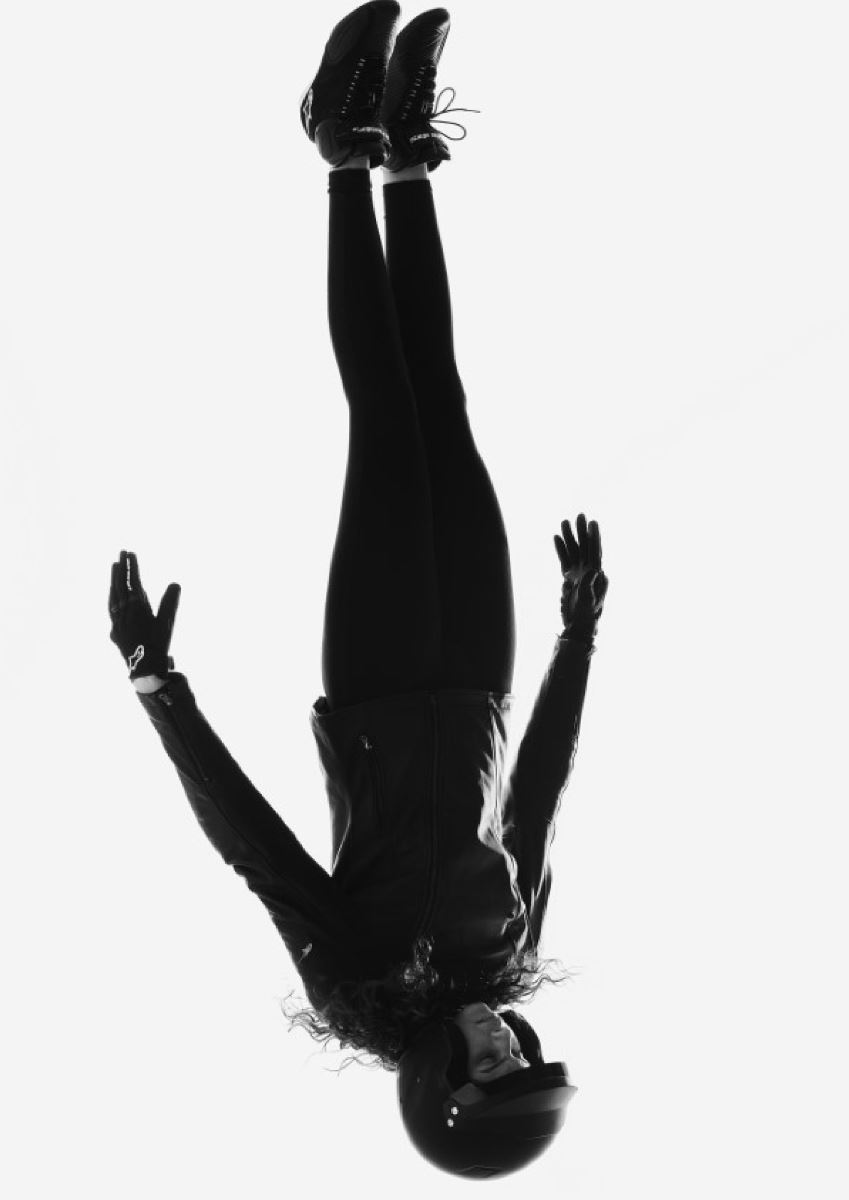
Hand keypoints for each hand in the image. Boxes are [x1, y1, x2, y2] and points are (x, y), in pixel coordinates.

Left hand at [108, 550, 180, 679]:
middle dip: (121, 568)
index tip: (130, 553)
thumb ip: (170, 602)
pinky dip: (112, 598)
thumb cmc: (159, 645)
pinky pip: (111, 609)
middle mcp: (124, 612)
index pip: (132, 582)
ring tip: (114, 567)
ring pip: (113, 596)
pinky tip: (113, 597)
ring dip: (114, 581)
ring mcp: (117, 621)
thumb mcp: (167, 623)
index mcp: (137, 607)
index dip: (131, 567)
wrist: (144, 669)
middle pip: (120, 586)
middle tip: (122, 553)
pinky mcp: (115, 630)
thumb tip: (175, 584)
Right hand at [553, 513, 608, 640]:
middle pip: (584, 547)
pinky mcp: (570, 579)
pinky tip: (557, 538)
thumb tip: (593, 570)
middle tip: (579, 515)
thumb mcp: (588, 602)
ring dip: (570, 537)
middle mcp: (589, 571)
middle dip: (581, 531)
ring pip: (574, 551)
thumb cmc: (586, 617)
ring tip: (564, 522)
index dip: (593, 537)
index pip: (595, 552)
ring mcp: (579, 574)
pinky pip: (565, 560)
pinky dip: (561, 549)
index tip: (592, 522)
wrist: (578, 627)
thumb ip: (589, 586)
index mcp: (596, 575)